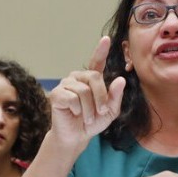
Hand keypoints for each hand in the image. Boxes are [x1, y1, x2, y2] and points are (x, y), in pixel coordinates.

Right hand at [47, 36, 125, 150]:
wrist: (76, 137)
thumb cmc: (92, 122)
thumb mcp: (110, 111)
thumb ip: (115, 96)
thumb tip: (121, 80)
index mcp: (91, 80)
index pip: (97, 62)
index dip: (101, 50)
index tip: (106, 39)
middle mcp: (77, 78)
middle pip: (94, 78)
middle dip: (101, 97)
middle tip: (101, 112)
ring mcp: (65, 84)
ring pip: (84, 91)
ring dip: (89, 109)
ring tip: (86, 117)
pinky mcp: (56, 94)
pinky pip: (72, 98)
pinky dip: (77, 110)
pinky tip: (74, 113)